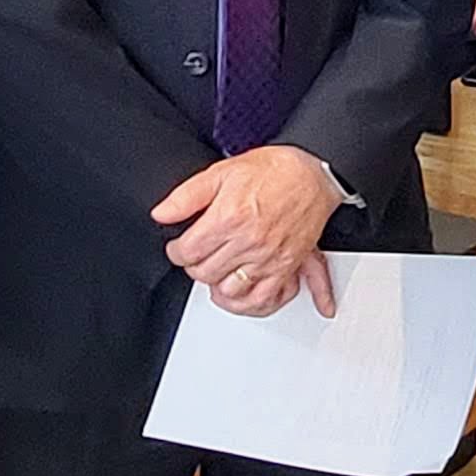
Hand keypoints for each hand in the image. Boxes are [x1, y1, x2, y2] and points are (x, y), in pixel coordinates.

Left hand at [154, 145, 345, 319]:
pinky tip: (242, 298)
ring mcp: (269, 258)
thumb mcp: (221, 172)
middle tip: (197, 257)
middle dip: (195, 267)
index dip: (176, 251)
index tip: (180, 247)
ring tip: (216, 274)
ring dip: (218, 286)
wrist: (314, 174)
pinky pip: (265, 299)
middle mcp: (248, 242)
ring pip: (231, 292)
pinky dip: (251, 305)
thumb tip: (161, 213)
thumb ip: (186, 196)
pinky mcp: (287, 267)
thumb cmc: (273, 170)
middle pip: (205, 274)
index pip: (187, 252)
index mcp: (228, 218)